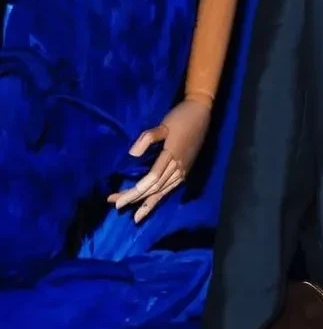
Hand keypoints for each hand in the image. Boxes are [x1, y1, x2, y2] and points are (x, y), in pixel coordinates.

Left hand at [106, 97, 211, 221]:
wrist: (201, 114)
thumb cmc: (180, 117)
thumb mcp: (163, 124)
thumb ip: (148, 138)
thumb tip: (132, 155)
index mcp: (172, 156)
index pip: (151, 180)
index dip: (134, 192)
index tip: (117, 201)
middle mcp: (178, 167)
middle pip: (154, 188)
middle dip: (134, 198)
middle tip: (115, 204)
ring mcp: (183, 170)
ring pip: (162, 192)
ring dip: (146, 202)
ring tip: (133, 215)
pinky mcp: (185, 170)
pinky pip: (170, 188)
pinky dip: (159, 197)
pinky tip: (151, 203)